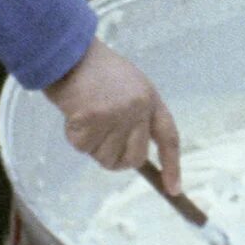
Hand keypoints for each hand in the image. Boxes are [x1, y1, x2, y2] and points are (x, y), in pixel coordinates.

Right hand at [46, 41, 181, 192]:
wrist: (69, 54)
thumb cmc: (97, 72)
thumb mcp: (129, 87)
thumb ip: (137, 117)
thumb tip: (135, 157)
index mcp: (150, 98)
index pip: (169, 136)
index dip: (173, 165)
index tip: (174, 190)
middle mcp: (138, 109)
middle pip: (134, 159)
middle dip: (117, 157)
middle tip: (101, 135)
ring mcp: (116, 116)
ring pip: (106, 158)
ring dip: (92, 145)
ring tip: (87, 115)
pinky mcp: (91, 121)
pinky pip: (83, 149)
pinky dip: (75, 137)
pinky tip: (75, 114)